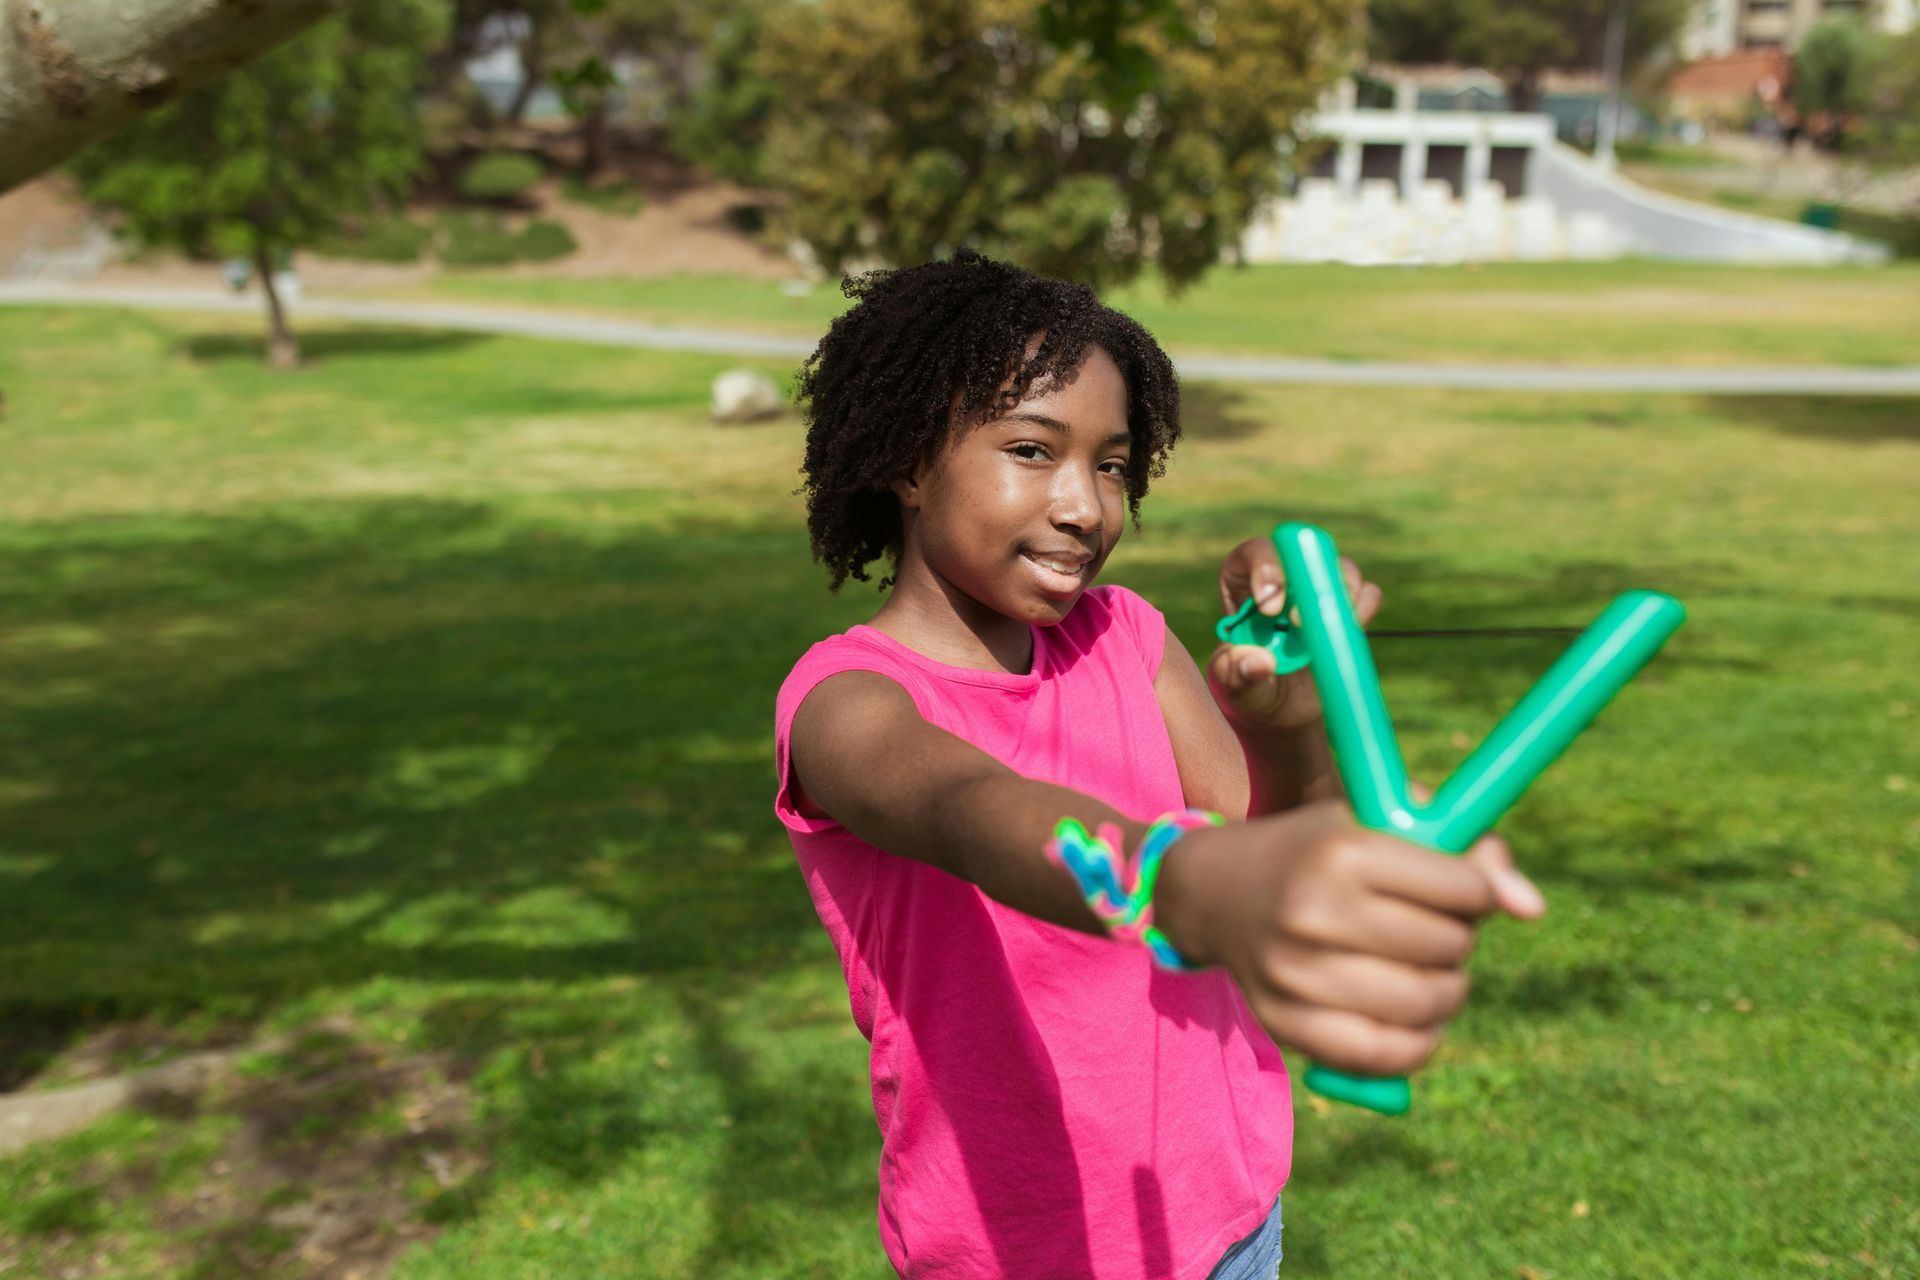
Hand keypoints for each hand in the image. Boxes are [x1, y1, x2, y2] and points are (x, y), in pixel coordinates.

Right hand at [1154, 799, 1545, 1077]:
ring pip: (1426, 1002)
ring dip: (1446, 990)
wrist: (1213, 892)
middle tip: (1435, 930)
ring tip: (1429, 972)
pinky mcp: (1285, 1023)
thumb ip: (1462, 853)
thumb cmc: (1316, 852)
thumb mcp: (1376, 826)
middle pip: (1448, 946)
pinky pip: (1386, 1056)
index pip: (1462, 887)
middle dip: (1460, 939)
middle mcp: (1315, 912)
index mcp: (1342, 851)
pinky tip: (1413, 1018)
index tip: (1462, 890)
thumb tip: (1532, 907)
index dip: (1480, 892)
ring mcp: (1296, 974)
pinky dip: (1419, 1042)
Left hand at [1208, 536, 1381, 732]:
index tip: (1269, 608)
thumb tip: (1260, 662)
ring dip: (1339, 592)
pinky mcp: (1349, 612)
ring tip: (1324, 630)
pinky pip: (1368, 593)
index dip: (1263, 569)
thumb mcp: (1234, 685)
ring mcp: (1320, 593)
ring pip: (1339, 568)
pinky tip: (1350, 629)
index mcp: (1244, 584)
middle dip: (1306, 577)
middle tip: (1298, 621)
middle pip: (1302, 551)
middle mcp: (1285, 579)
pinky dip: (1364, 607)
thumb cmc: (1249, 689)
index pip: (1252, 555)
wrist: (1282, 710)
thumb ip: (1236, 672)